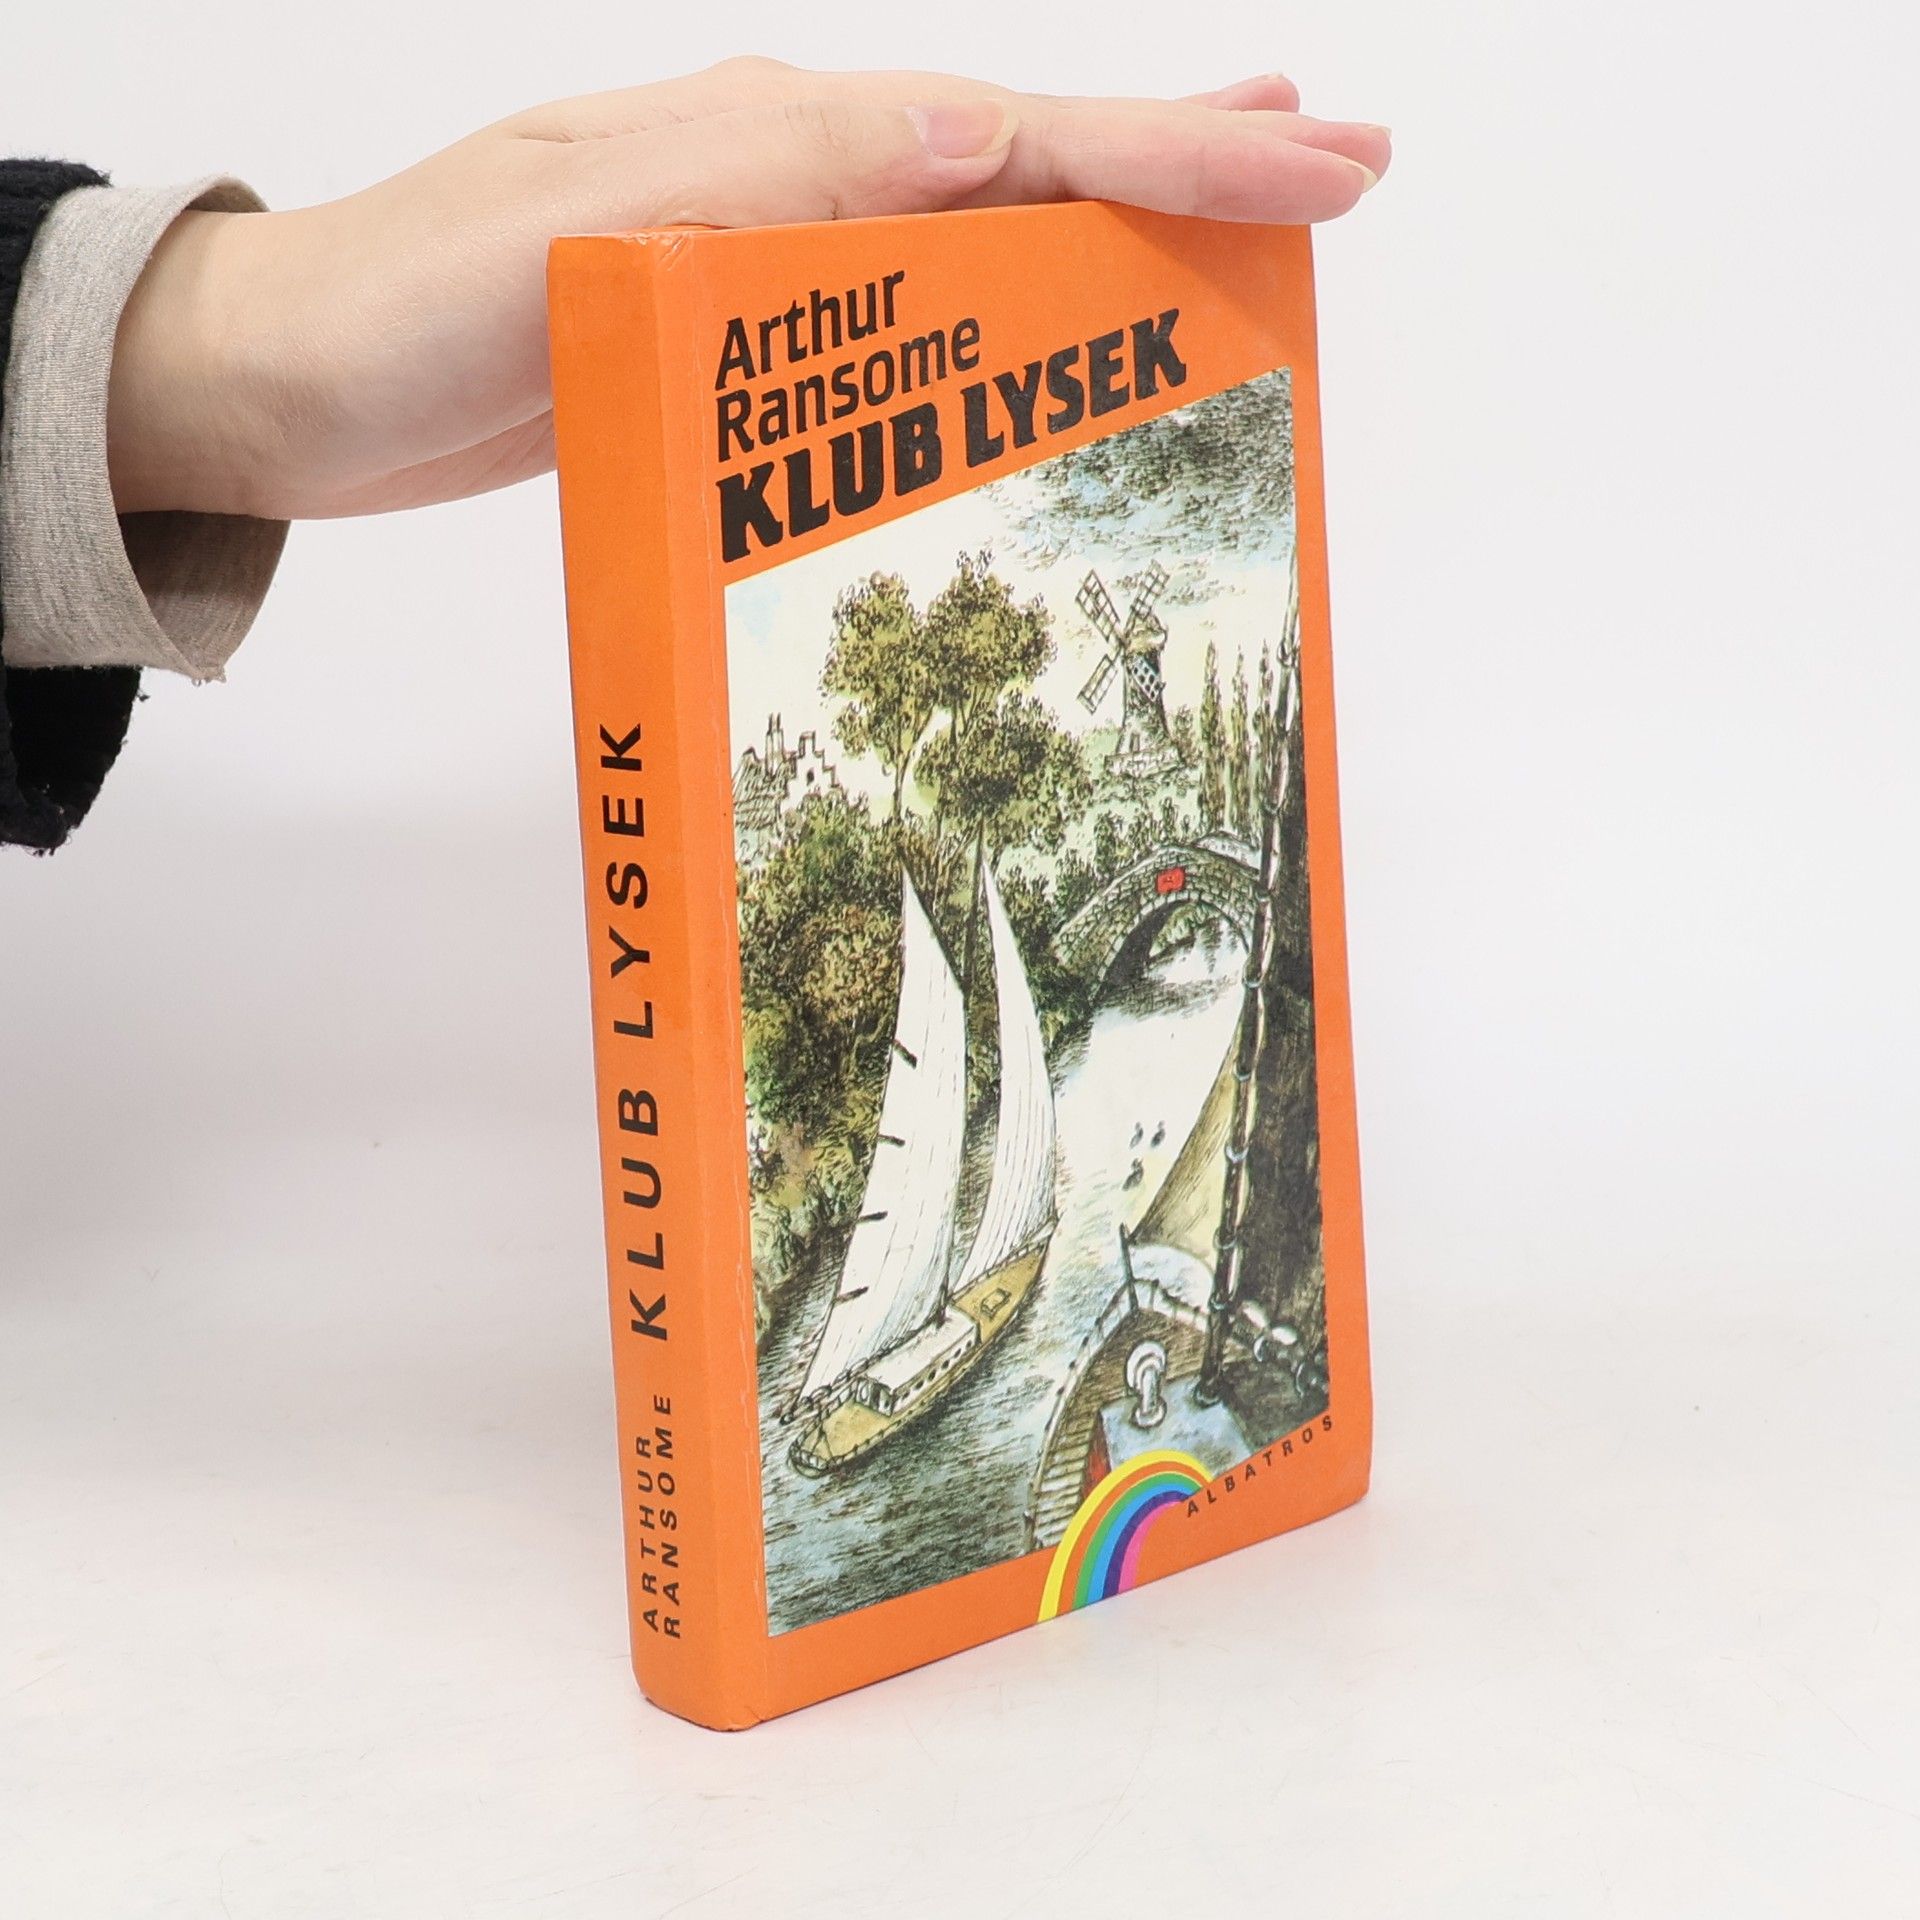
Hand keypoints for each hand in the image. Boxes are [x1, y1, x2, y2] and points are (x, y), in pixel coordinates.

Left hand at [106, 59, 1389, 520]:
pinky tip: (1050, 323)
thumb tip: (971, 131)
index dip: (1173, 147)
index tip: (1318, 162)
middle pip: (1027, 153)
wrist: (289, 385)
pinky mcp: (743, 331)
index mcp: (772, 141)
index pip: (1016, 131)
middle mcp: (787, 176)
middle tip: (1336, 163)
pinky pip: (915, 304)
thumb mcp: (578, 235)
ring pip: (984, 223)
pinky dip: (1009, 302)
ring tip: (1235, 213)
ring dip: (1115, 216)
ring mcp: (768, 249)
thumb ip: (765, 181)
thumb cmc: (407, 312)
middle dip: (1186, 156)